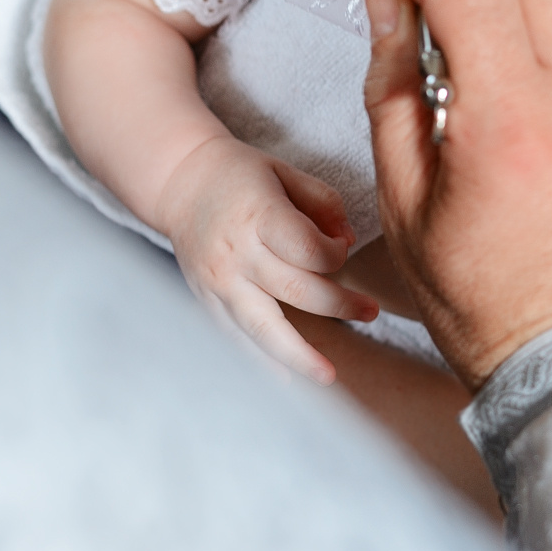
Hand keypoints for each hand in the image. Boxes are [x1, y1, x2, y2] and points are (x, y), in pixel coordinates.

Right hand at [158, 137, 377, 383]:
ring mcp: (218, 280)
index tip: (342, 249)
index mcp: (259, 215)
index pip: (307, 249)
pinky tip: (286, 378)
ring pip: (262, 327)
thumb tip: (348, 241)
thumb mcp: (286, 172)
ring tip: (328, 376)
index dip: (335, 255)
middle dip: (339, 305)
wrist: (181, 181)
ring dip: (299, 355)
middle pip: (295, 290)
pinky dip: (260, 360)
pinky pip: (235, 336)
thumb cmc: (242, 175)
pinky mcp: (206, 299)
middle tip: (371, 312)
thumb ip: (323, 202)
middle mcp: (236, 252)